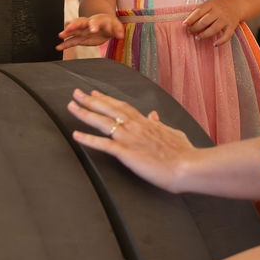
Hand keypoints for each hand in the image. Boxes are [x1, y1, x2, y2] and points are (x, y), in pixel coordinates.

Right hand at [57, 14, 122, 50]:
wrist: (104, 24)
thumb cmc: (110, 24)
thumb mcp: (116, 26)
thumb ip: (118, 30)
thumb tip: (120, 35)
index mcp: (98, 20)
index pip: (95, 21)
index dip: (94, 25)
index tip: (93, 30)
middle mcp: (88, 24)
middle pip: (80, 22)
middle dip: (74, 25)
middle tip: (69, 28)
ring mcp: (83, 30)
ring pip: (74, 30)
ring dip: (67, 32)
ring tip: (60, 36)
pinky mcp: (80, 38)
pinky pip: (72, 40)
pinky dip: (65, 44)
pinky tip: (59, 47)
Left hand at [67, 88, 195, 192]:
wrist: (188, 166)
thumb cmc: (184, 152)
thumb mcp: (173, 133)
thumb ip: (161, 124)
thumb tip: (154, 115)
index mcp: (145, 122)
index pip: (122, 106)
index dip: (107, 100)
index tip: (95, 93)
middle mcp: (135, 126)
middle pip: (108, 109)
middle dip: (90, 101)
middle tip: (76, 93)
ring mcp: (129, 138)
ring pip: (102, 122)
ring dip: (85, 114)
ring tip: (71, 106)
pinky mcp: (126, 152)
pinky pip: (103, 144)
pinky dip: (88, 139)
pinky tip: (76, 135)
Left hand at [183, 0, 242, 46]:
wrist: (238, 4)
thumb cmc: (221, 5)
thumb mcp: (210, 3)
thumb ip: (201, 10)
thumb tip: (188, 22)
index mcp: (212, 4)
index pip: (198, 12)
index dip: (190, 19)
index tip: (184, 25)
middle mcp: (219, 11)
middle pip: (204, 21)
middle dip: (195, 28)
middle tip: (190, 32)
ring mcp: (226, 19)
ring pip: (214, 29)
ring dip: (204, 35)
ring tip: (198, 37)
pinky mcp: (232, 26)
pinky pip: (227, 36)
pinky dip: (221, 41)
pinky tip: (214, 44)